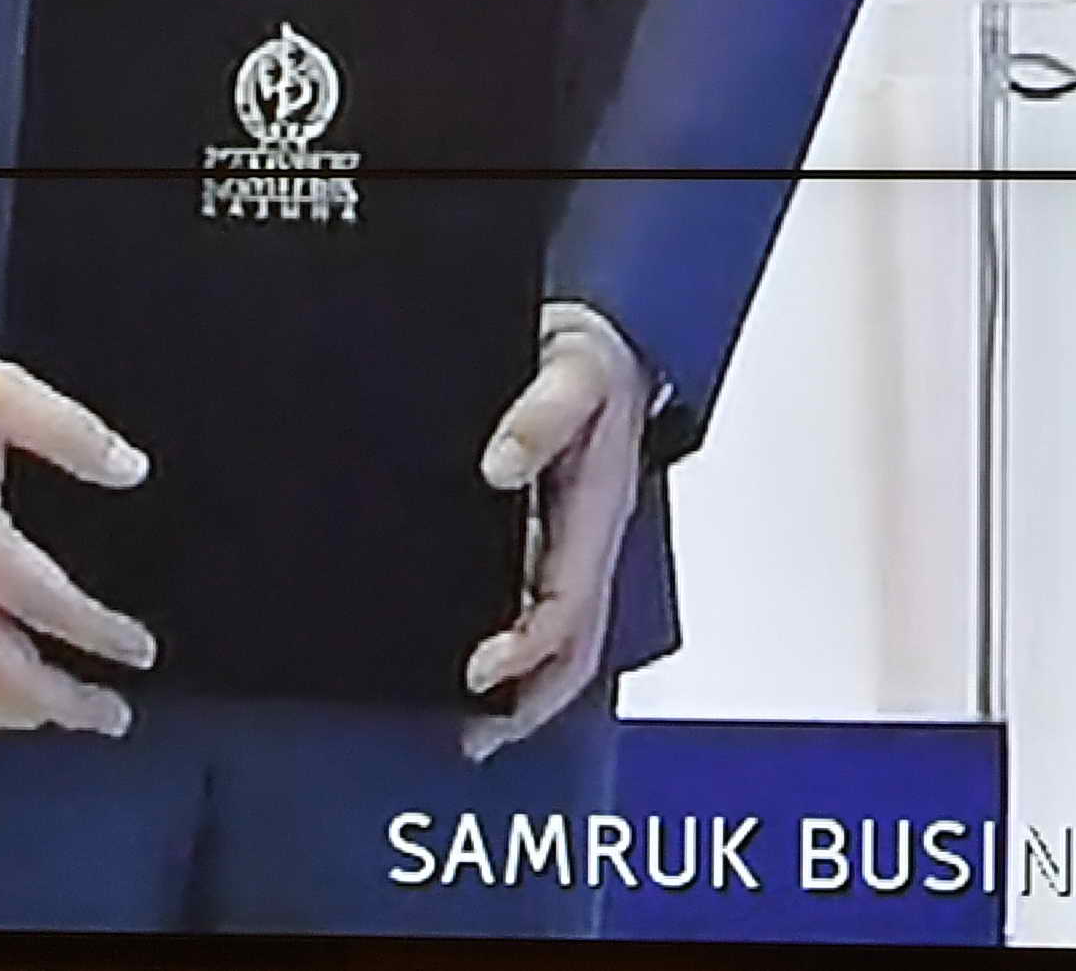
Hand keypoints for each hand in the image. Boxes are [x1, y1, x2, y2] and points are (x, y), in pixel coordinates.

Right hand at [0, 349, 156, 734]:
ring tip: (60, 716)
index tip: (141, 653)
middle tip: (114, 718)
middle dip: (66, 704)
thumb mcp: (1, 395)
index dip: (101, 636)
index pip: (51, 610)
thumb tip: (133, 469)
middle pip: (9, 678)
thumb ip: (73, 435)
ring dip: (18, 713)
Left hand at [461, 301, 652, 758]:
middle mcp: (593, 539)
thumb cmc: (590, 357)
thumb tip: (501, 465)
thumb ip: (542, 411)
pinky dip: (516, 655)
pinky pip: (544, 613)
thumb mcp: (572, 364)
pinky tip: (475, 667)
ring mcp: (576, 547)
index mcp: (601, 506)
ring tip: (470, 727)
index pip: (572, 602)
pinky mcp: (553, 543)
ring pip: (565, 642)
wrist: (605, 341)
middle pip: (577, 646)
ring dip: (524, 692)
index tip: (480, 669)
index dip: (528, 645)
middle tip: (472, 734)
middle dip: (530, 700)